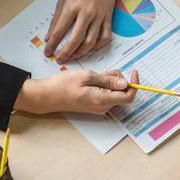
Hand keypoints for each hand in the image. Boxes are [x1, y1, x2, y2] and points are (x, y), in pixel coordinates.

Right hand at [14, 69, 136, 114]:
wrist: (45, 96)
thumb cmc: (63, 85)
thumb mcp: (87, 77)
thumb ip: (108, 80)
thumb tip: (125, 83)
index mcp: (103, 100)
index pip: (129, 96)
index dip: (134, 84)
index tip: (132, 72)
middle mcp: (103, 107)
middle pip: (122, 93)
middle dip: (119, 80)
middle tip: (106, 71)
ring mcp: (97, 107)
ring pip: (113, 93)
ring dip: (110, 82)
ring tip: (96, 75)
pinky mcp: (92, 105)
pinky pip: (105, 95)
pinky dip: (104, 85)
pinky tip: (93, 79)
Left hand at [46, 0, 126, 62]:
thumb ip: (57, 18)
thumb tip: (50, 35)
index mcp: (72, 8)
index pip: (59, 32)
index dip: (52, 45)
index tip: (48, 52)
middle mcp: (86, 13)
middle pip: (75, 40)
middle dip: (66, 53)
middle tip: (60, 59)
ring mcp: (99, 16)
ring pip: (91, 41)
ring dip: (81, 52)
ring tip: (74, 57)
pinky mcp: (108, 17)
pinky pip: (105, 36)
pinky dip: (98, 45)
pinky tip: (91, 48)